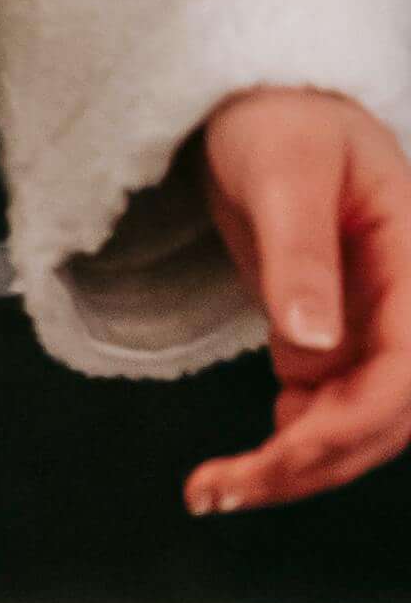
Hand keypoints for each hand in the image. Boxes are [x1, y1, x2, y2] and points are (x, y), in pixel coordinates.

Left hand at [185, 87, 410, 512]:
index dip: (347, 430)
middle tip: (213, 493)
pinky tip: (243, 459)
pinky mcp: (342, 337)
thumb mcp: (283, 175)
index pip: (405, 376)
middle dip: (308, 465)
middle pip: (384, 416)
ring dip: (297, 466)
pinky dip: (293, 441)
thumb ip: (300, 258)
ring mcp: (379, 326)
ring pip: (358, 422)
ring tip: (212, 490)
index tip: (274, 460)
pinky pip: (332, 407)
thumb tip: (314, 346)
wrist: (270, 109)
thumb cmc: (281, 124)